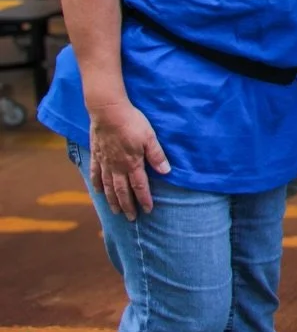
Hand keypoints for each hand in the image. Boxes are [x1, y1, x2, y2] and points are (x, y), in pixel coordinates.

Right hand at [88, 102, 170, 220]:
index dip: (144, 199)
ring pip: (108, 187)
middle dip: (127, 206)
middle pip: (122, 191)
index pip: (139, 187)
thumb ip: (157, 156)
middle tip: (131, 218)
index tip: (148, 210)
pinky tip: (98, 192)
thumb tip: (166, 172)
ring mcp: (105, 162)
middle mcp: (117, 167)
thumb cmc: (132, 122)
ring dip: (112, 201)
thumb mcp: (150, 137)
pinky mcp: (96, 155)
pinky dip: (96, 185)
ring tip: (115, 212)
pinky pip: (95, 174)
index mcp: (132, 163)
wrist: (108, 112)